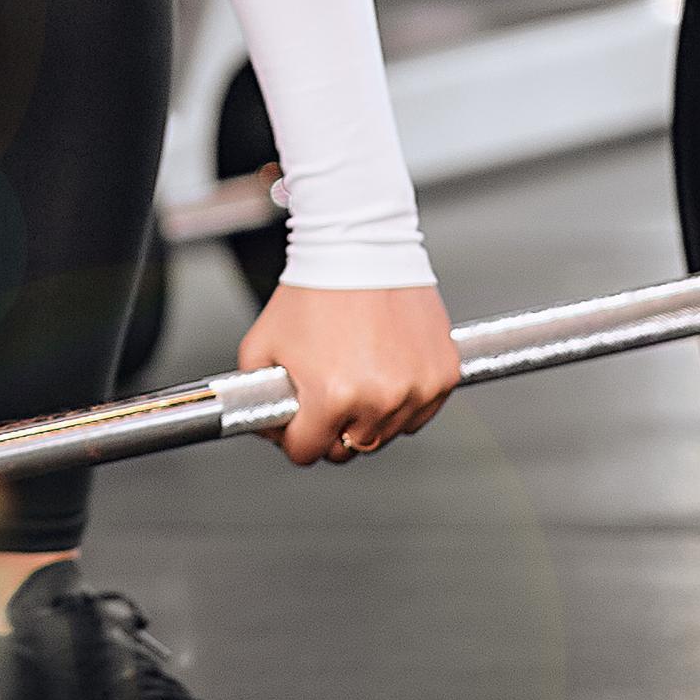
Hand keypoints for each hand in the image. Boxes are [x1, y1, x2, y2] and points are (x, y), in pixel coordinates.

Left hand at [238, 282, 460, 466]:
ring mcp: (416, 388)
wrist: (359, 247)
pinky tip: (385, 369)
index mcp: (331, 396)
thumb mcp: (262, 344)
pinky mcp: (443, 375)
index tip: (294, 423)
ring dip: (369, 416)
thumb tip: (268, 425)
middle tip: (325, 395)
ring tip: (355, 372)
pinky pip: (419, 413)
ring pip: (387, 434)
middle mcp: (378, 398)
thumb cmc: (313, 290)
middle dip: (331, 429)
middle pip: (349, 449)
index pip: (307, 452)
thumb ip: (256, 392)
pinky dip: (403, 401)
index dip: (293, 438)